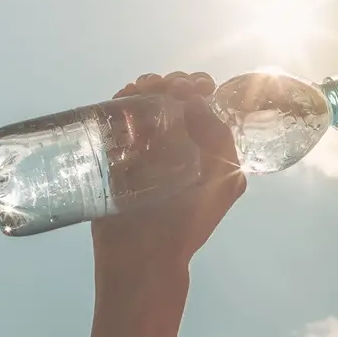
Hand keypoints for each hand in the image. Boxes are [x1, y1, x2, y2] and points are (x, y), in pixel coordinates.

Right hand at [91, 72, 246, 270]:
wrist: (144, 254)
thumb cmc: (188, 220)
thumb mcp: (223, 180)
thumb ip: (218, 138)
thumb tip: (194, 98)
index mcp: (204, 150)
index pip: (202, 106)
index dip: (199, 88)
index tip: (196, 86)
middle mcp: (175, 144)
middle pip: (172, 98)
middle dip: (172, 83)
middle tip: (170, 87)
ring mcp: (143, 147)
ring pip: (144, 103)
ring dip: (147, 86)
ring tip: (146, 88)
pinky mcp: (114, 153)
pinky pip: (116, 117)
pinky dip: (121, 100)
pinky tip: (126, 95)